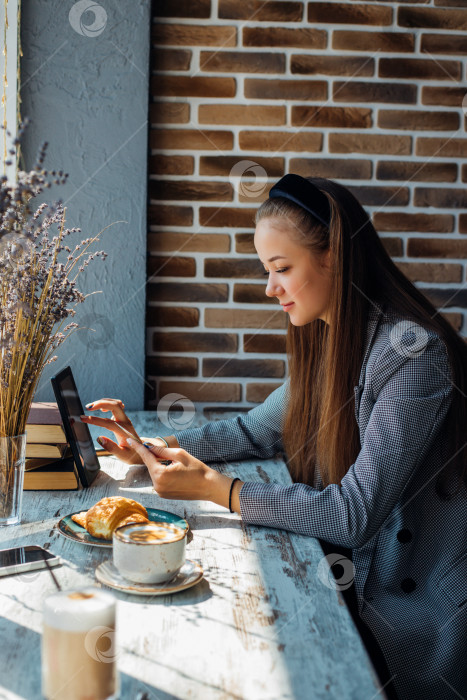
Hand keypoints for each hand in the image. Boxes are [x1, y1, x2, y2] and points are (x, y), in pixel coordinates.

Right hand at [80, 398, 148, 464]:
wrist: (142, 452)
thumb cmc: (131, 455)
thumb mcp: (121, 455)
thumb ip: (111, 447)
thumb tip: (99, 438)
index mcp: (124, 431)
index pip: (108, 422)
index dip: (94, 420)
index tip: (83, 418)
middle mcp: (125, 422)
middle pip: (115, 405)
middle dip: (101, 403)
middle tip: (88, 407)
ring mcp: (125, 419)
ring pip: (116, 403)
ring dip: (104, 402)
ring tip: (92, 407)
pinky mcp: (124, 419)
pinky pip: (117, 406)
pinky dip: (109, 404)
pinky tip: (102, 409)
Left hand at [124, 438, 238, 507]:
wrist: (208, 486)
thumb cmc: (196, 469)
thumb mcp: (179, 454)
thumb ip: (161, 450)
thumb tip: (149, 446)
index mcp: (160, 474)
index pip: (146, 457)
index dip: (138, 447)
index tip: (130, 440)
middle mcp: (157, 485)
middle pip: (151, 466)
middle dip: (154, 457)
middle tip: (166, 452)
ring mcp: (160, 492)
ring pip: (155, 473)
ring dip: (160, 466)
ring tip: (176, 465)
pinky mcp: (164, 495)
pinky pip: (159, 480)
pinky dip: (163, 474)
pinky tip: (175, 472)